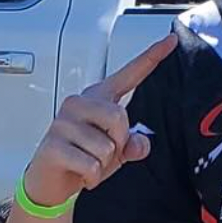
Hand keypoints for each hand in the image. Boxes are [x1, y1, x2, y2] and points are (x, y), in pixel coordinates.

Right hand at [24, 35, 176, 205]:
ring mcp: (63, 122)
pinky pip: (91, 165)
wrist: (51, 182)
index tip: (171, 40)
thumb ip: (134, 143)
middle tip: (104, 154)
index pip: (130, 74)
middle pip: (119, 117)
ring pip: (106, 147)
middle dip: (118, 143)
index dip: (152, 57)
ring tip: (88, 162)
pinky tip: (81, 174)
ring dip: (104, 164)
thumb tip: (139, 144)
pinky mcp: (53, 145)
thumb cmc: (83, 159)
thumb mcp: (117, 152)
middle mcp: (79, 103)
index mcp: (98, 98)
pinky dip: (92, 177)